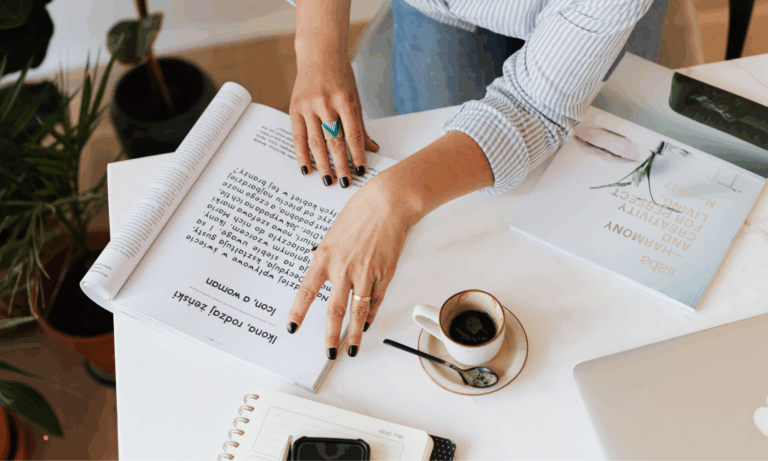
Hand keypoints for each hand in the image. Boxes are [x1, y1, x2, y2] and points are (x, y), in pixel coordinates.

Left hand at [285, 174, 422, 358]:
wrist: (388, 204)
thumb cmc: (361, 213)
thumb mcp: (333, 234)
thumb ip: (327, 256)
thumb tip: (324, 273)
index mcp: (325, 257)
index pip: (306, 291)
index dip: (298, 312)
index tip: (292, 328)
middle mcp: (343, 268)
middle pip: (334, 310)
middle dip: (330, 335)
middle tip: (328, 353)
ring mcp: (365, 273)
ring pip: (358, 311)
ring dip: (355, 334)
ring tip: (352, 350)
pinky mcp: (384, 274)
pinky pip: (376, 300)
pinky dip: (371, 314)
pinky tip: (367, 323)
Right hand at [290, 51, 378, 187]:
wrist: (318, 53)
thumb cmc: (340, 77)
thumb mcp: (354, 98)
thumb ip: (360, 126)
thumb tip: (372, 149)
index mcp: (345, 101)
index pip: (353, 135)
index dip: (358, 155)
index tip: (361, 172)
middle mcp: (326, 103)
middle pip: (335, 141)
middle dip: (341, 165)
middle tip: (345, 183)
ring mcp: (309, 106)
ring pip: (317, 142)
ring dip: (323, 164)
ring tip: (328, 181)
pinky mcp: (295, 108)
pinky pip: (299, 137)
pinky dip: (302, 155)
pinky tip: (307, 169)